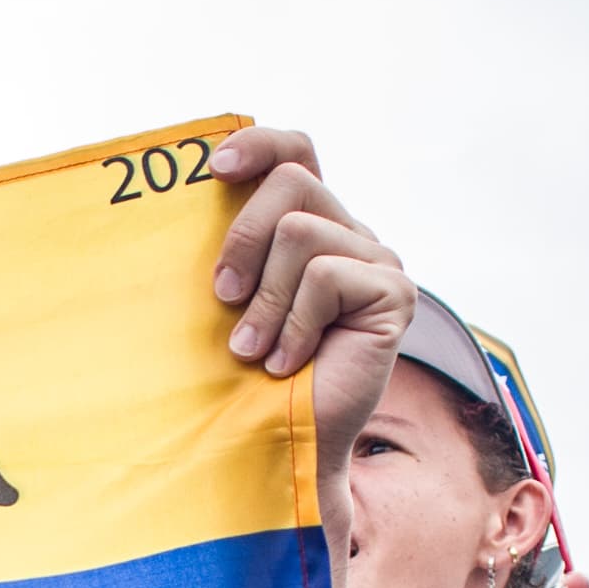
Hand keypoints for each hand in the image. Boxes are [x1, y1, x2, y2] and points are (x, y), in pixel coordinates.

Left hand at [204, 128, 416, 484]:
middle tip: (222, 298)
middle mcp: (350, 235)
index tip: (213, 169)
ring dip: (265, 300)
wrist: (273, 441)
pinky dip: (294, 325)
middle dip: (242, 239)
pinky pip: (326, 277)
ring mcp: (378, 262)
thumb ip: (228, 242)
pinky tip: (290, 362)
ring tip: (257, 350)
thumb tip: (194, 183)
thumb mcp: (225, 295)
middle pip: (291, 182)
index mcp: (311, 224)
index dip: (259, 145)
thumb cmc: (241, 374)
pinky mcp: (394, 293)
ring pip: (301, 233)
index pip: (296, 151)